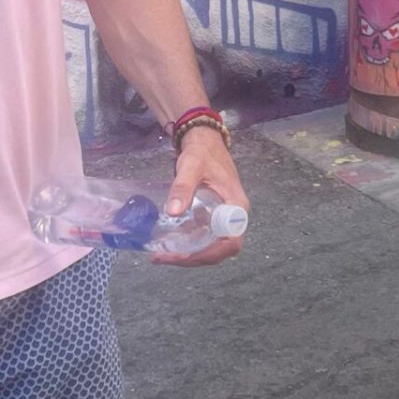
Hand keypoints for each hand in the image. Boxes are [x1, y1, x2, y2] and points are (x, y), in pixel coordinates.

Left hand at [152, 126, 246, 268]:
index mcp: (236, 207)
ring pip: (211, 245)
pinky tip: (167, 243)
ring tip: (161, 255)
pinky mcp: (212, 216)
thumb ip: (183, 187)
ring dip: (188, 254)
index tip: (185, 255)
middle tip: (164, 257)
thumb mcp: (192, 167)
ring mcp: (223, 217)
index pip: (231, 241)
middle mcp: (233, 216)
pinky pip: (204, 236)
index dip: (210, 254)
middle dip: (193, 258)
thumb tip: (172, 212)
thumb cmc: (202, 153)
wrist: (204, 140)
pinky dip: (187, 244)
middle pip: (220, 249)